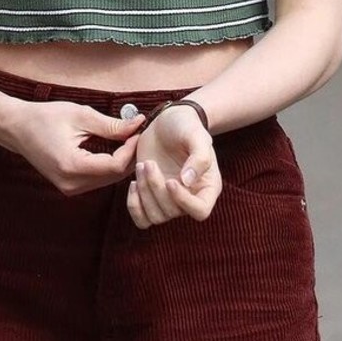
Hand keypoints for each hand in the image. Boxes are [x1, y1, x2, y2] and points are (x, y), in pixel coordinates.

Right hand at [8, 100, 143, 196]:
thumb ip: (111, 124)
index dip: (132, 149)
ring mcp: (70, 188)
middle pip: (115, 176)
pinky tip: (115, 148)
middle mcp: (71, 184)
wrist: (16, 128)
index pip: (115, 166)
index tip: (139, 130)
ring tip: (129, 139)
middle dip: (130, 155)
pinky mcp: (70, 186)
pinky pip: (99, 179)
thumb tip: (139, 124)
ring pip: (109, 180)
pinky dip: (111, 165)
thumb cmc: (44, 117)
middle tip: (138, 133)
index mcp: (72, 166)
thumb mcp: (80, 115)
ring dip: (122, 161)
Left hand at [127, 104, 220, 228]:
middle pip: (173, 212)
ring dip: (144, 193)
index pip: (200, 211)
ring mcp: (169, 200)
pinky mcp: (151, 198)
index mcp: (208, 187)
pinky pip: (142, 219)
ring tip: (142, 166)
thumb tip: (187, 182)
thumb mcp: (197, 135)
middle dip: (156, 188)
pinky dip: (134, 205)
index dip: (184, 202)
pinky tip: (133, 183)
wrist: (167, 121)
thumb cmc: (186, 126)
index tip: (170, 181)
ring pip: (155, 217)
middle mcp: (190, 198)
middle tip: (149, 163)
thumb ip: (199, 157)